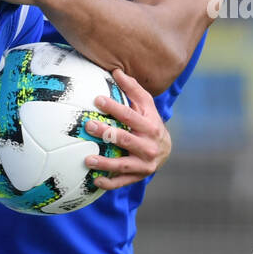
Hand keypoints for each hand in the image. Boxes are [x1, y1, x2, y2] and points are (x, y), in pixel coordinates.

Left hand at [84, 68, 170, 189]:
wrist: (165, 150)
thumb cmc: (149, 123)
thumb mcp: (146, 106)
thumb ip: (132, 89)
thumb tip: (115, 70)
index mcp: (150, 126)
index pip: (131, 116)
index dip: (114, 107)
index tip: (97, 99)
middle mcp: (149, 146)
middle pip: (126, 139)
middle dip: (106, 133)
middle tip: (88, 125)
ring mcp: (145, 164)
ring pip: (124, 164)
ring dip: (105, 162)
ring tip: (87, 159)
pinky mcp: (138, 177)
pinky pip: (122, 181)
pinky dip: (109, 182)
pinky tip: (94, 180)